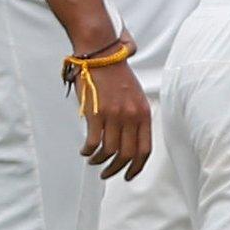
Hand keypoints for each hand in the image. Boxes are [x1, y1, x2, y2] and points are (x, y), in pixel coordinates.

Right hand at [80, 32, 151, 180]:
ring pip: (109, 152)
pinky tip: (85, 150)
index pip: (145, 149)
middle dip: (116, 170)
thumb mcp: (135, 95)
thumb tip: (130, 140)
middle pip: (127, 155)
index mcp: (143, 113)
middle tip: (107, 174)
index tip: (128, 176)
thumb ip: (135, 117)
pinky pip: (93, 142)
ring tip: (93, 160)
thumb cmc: (116, 74)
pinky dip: (88, 151)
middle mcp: (131, 116)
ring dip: (99, 161)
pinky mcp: (96, 113)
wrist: (102, 54)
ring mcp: (114, 115)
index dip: (136, 167)